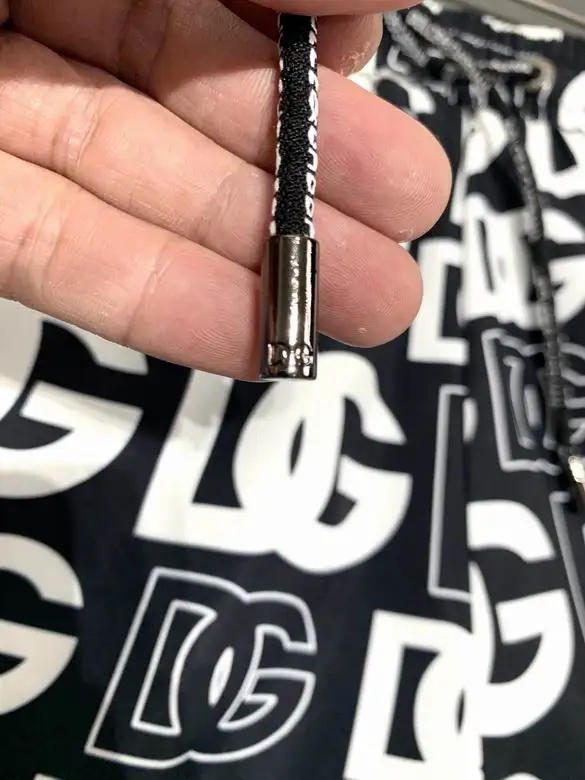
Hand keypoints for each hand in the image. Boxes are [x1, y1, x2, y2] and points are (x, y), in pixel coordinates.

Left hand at [0, 0, 449, 378]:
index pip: (206, 9)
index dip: (294, 59)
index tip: (366, 79)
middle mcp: (28, 31)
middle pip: (191, 115)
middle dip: (303, 180)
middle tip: (402, 231)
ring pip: (139, 201)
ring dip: (256, 263)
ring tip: (370, 303)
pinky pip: (63, 262)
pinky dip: (158, 303)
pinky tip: (254, 340)